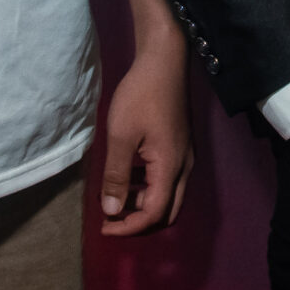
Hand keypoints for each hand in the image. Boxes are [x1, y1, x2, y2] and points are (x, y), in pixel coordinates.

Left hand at [99, 44, 193, 234]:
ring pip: (169, 196)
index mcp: (170, 167)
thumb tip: (112, 210)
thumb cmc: (141, 96)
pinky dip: (148, 187)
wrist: (164, 62)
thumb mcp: (121, 137)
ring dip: (144, 204)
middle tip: (113, 220)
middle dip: (140, 222)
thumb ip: (117, 176)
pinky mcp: (180, 147)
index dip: (129, 227)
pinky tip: (128, 175)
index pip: (154, 213)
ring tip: (115, 197)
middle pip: (168, 212)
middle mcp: (184, 167)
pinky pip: (167, 179)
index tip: (104, 227)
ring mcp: (185, 157)